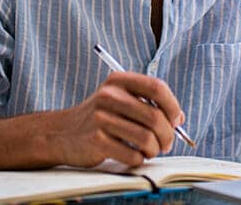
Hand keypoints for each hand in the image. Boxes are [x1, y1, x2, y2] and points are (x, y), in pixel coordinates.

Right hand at [55, 71, 183, 166]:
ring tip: (150, 151)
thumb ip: (148, 103)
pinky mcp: (96, 140)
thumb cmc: (99, 117)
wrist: (61, 133)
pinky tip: (134, 156)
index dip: (172, 105)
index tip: (175, 120)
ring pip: (146, 138)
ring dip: (155, 149)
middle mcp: (109, 96)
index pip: (157, 87)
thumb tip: (178, 119)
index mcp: (119, 81)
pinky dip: (139, 159)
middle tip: (167, 143)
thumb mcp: (119, 99)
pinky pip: (132, 155)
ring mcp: (101, 118)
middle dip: (167, 134)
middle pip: (154, 116)